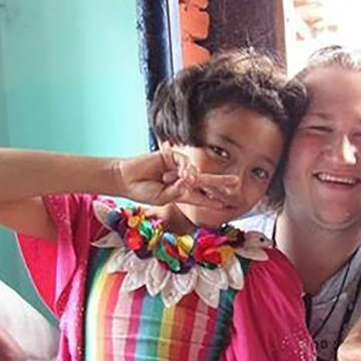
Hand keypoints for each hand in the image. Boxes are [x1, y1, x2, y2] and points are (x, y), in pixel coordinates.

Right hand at [116, 151, 238, 207]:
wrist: (125, 179)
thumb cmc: (142, 191)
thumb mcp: (162, 198)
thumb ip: (178, 192)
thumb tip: (191, 182)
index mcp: (181, 192)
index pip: (200, 196)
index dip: (211, 200)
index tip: (223, 204)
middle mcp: (182, 179)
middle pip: (205, 181)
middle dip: (220, 181)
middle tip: (235, 182)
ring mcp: (177, 167)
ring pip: (194, 172)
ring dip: (193, 178)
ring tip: (185, 181)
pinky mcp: (171, 156)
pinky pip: (185, 162)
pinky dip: (185, 169)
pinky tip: (180, 174)